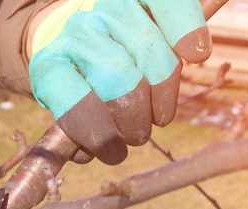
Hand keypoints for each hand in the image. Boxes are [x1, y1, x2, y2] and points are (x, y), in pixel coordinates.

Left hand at [27, 0, 210, 163]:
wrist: (87, 35)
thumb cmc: (84, 85)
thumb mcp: (70, 110)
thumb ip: (76, 134)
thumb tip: (85, 154)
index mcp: (51, 66)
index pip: (73, 100)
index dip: (97, 132)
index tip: (114, 153)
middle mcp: (77, 32)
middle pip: (116, 76)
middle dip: (133, 116)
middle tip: (139, 136)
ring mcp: (109, 9)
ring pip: (149, 51)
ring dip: (162, 93)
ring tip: (160, 116)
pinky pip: (171, 8)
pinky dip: (187, 33)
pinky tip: (196, 57)